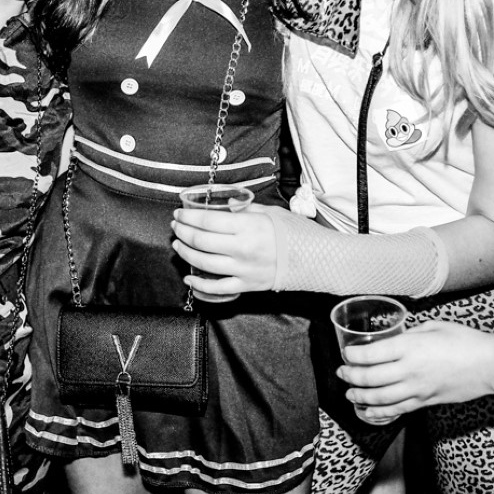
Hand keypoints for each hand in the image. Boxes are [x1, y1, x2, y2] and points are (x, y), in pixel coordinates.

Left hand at [171, 203, 286, 296]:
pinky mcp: (247, 285)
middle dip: (183, 232)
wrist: (318, 259)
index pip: (207, 221)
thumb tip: (229, 205)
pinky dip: (199, 284)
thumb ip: (247, 210)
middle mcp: (242, 249)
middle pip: (201, 240)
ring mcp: (243, 269)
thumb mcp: (272, 213)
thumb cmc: (297, 234)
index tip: (179, 213)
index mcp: (248, 227)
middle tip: (176, 226)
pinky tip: (189, 277)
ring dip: (186, 253)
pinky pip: (217, 288)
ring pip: (204, 263)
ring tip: (178, 245)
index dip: (188, 217)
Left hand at [337, 321, 493, 420]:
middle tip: (342, 373)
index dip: (352, 355)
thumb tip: (395, 338)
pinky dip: (379, 412)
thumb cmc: (464, 341)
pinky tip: (369, 410)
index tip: (346, 353)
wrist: (489, 366)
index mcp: (409, 347)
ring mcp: (416, 389)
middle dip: (350, 376)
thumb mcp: (433, 327)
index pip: (370, 354)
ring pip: (379, 398)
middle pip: (369, 378)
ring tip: (350, 393)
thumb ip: (410, 334)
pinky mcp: (424, 402)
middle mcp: (409, 370)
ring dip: (359, 397)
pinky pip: (396, 410)